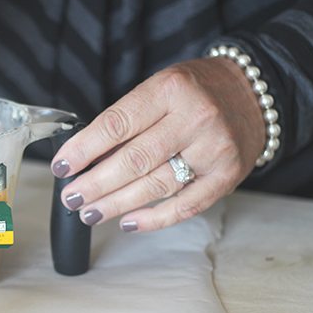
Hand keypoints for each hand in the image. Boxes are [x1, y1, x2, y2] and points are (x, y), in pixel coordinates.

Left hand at [51, 57, 265, 231]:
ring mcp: (214, 149)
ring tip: (89, 213)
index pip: (116, 124)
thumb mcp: (158, 91)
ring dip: (116, 204)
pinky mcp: (227, 176)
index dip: (83, 150)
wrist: (252, 94)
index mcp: (169, 90)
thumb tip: (86, 162)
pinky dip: (153, 219)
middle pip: (133, 160)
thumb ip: (127, 122)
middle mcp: (194, 118)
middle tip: (71, 198)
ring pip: (155, 185)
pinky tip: (127, 223)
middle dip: (95, 184)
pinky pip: (185, 206)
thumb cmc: (194, 93)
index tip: (61, 167)